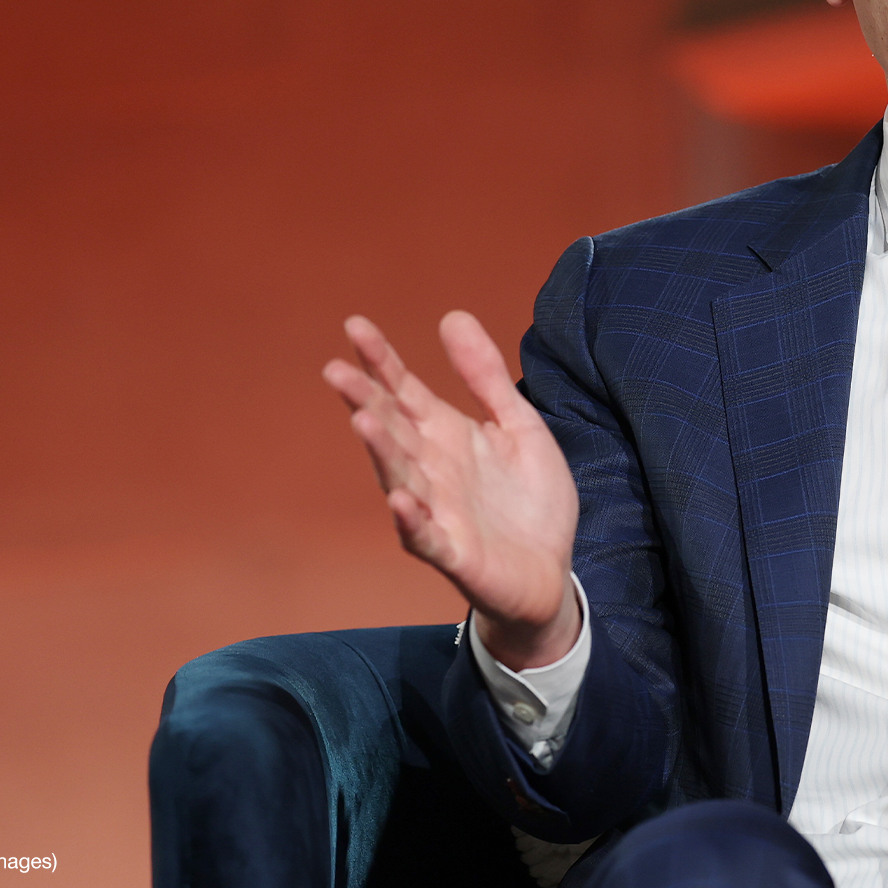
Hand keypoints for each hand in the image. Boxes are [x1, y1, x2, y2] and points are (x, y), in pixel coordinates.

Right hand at [323, 312, 580, 668]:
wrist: (551, 571)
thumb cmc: (530, 500)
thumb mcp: (518, 425)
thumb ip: (485, 376)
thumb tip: (452, 316)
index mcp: (446, 435)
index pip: (403, 391)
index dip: (381, 360)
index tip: (355, 325)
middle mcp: (432, 469)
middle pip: (391, 429)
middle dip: (365, 400)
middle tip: (336, 370)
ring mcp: (437, 510)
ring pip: (399, 476)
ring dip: (380, 450)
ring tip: (363, 420)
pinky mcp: (453, 552)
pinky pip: (424, 535)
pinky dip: (410, 519)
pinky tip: (400, 499)